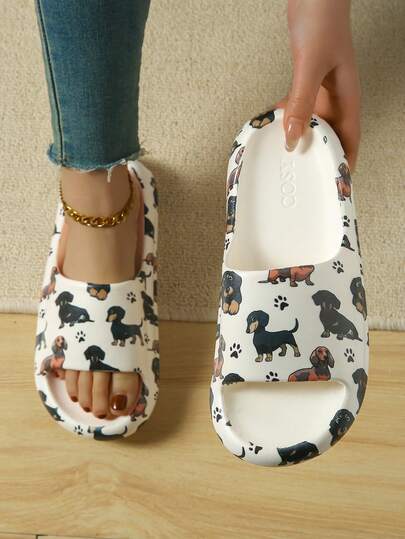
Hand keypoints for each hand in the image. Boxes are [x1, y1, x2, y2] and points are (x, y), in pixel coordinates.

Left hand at [277, 0, 360, 170]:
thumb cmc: (323, 20)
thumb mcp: (311, 65)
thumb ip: (301, 102)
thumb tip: (293, 138)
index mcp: (347, 98)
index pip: (350, 140)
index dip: (345, 163)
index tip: (336, 185)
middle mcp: (335, 98)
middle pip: (330, 136)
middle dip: (321, 158)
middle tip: (306, 178)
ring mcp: (321, 90)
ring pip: (312, 124)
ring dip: (302, 139)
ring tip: (289, 159)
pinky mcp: (307, 81)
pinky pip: (298, 108)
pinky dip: (288, 118)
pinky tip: (277, 126)